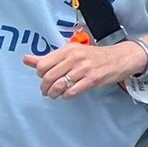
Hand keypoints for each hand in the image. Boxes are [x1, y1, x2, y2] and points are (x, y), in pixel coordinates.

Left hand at [25, 39, 144, 98]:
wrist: (121, 57)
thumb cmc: (95, 56)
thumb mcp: (71, 53)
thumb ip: (48, 58)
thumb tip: (26, 59)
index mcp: (68, 50)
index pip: (42, 65)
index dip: (40, 75)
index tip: (45, 78)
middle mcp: (75, 57)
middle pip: (48, 77)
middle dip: (45, 88)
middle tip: (48, 91)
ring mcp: (84, 69)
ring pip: (59, 86)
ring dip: (54, 94)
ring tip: (57, 94)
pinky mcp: (93, 79)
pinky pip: (72, 92)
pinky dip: (67, 96)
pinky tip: (70, 93)